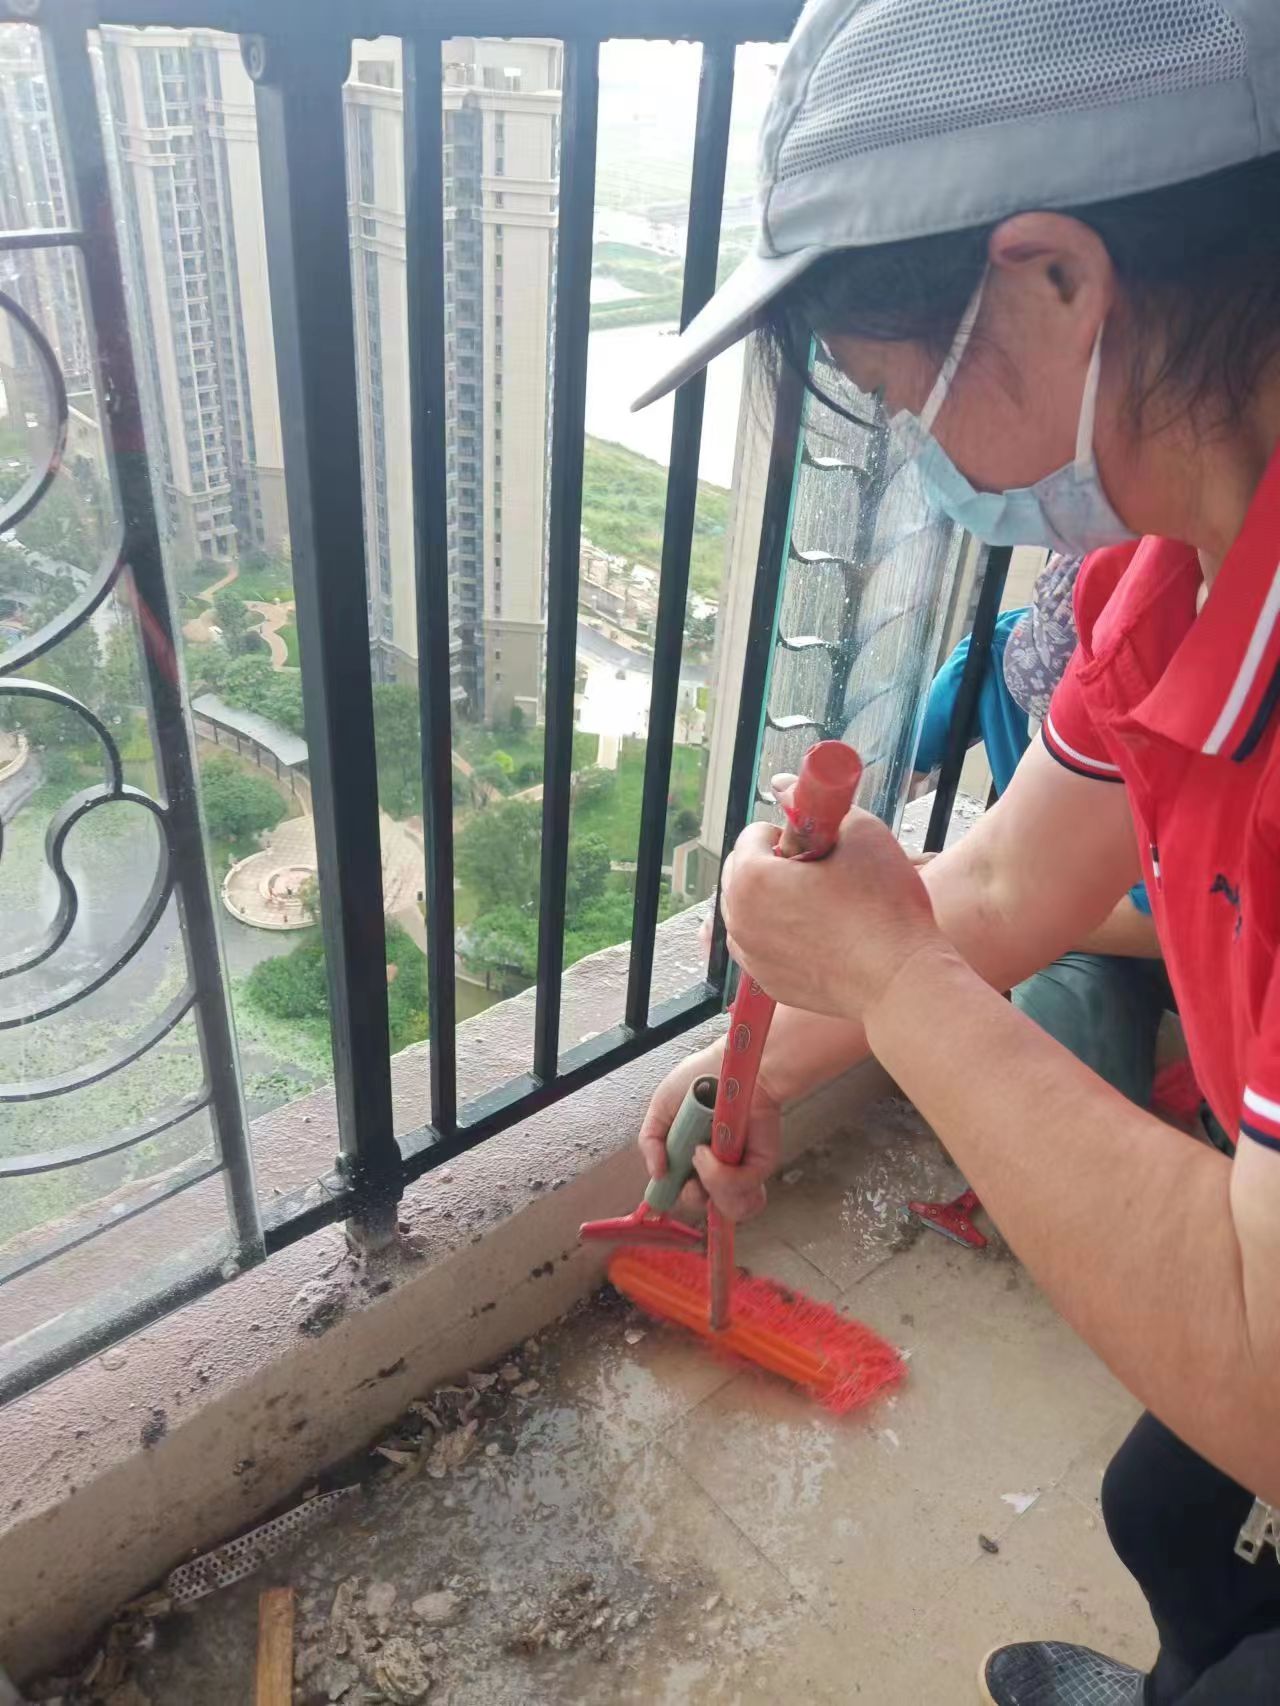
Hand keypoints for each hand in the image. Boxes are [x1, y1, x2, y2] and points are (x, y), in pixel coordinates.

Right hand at [638, 1040, 780, 1222]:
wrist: (731, 1063)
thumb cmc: (699, 1078)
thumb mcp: (661, 1108)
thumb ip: (650, 1142)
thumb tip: (658, 1175)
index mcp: (695, 1158)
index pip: (687, 1195)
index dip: (677, 1196)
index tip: (671, 1185)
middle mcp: (719, 1166)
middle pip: (708, 1207)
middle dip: (692, 1196)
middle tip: (689, 1176)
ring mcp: (741, 1167)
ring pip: (729, 1207)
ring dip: (708, 1187)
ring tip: (702, 1155)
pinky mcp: (760, 1164)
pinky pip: (741, 1189)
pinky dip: (720, 1176)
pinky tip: (711, 1150)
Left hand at [721, 804, 945, 1021]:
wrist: (901, 980)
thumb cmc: (884, 906)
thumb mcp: (860, 832)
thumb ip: (814, 803)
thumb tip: (782, 784)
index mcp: (752, 877)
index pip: (755, 834)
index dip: (791, 833)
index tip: (822, 848)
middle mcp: (738, 918)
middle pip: (744, 871)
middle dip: (775, 864)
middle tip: (823, 874)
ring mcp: (750, 954)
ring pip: (750, 908)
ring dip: (775, 898)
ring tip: (824, 905)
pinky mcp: (767, 981)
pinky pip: (762, 944)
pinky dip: (780, 933)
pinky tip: (820, 934)